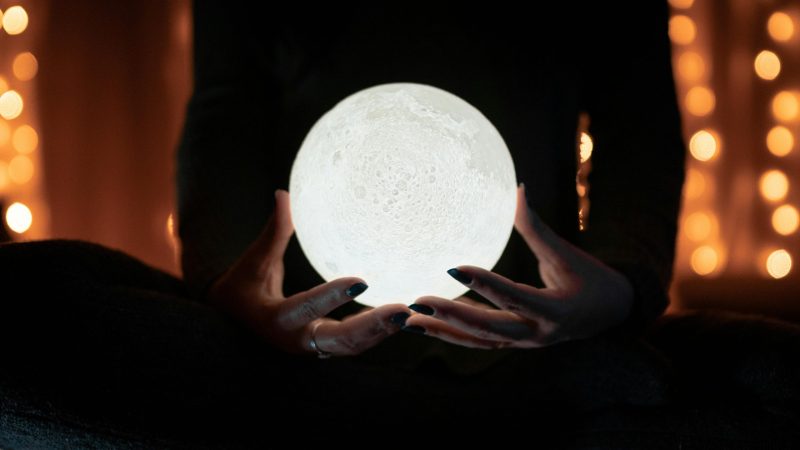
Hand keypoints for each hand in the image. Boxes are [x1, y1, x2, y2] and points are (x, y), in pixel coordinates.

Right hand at [208, 189, 409, 356]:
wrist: (237, 326)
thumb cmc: (241, 290)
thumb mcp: (253, 263)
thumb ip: (274, 232)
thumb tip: (284, 194)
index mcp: (276, 320)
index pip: (305, 308)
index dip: (331, 297)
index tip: (361, 283)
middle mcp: (298, 340)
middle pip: (341, 340)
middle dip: (373, 328)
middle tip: (402, 311)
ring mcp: (314, 348)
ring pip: (353, 346)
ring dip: (382, 332)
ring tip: (410, 313)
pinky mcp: (326, 347)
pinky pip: (355, 343)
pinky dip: (377, 332)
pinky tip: (401, 317)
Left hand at [404, 184, 632, 347]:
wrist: (611, 315)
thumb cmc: (591, 280)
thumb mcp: (568, 255)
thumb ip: (537, 228)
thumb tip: (517, 190)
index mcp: (556, 311)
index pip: (515, 297)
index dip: (486, 284)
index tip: (454, 268)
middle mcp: (537, 334)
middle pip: (490, 329)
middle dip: (452, 316)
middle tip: (419, 302)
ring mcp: (523, 343)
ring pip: (478, 341)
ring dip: (442, 331)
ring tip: (408, 319)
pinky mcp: (513, 344)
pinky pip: (478, 342)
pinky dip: (451, 333)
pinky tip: (424, 323)